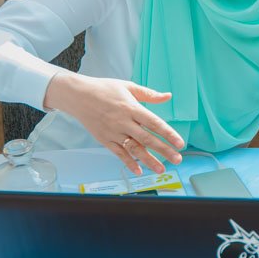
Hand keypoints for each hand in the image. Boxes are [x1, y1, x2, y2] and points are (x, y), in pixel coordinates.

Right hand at [46, 74, 184, 173]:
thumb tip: (168, 96)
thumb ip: (149, 94)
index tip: (180, 143)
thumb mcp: (128, 86)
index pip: (154, 122)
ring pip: (134, 149)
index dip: (168, 133)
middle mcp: (123, 122)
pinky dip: (128, 162)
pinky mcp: (104, 139)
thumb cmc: (104, 89)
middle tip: (178, 159)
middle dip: (164, 150)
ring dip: (149, 160)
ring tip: (162, 169)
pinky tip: (139, 171)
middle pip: (147, 138)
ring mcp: (113, 132)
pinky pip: (118, 153)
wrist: (78, 95)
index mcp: (131, 107)